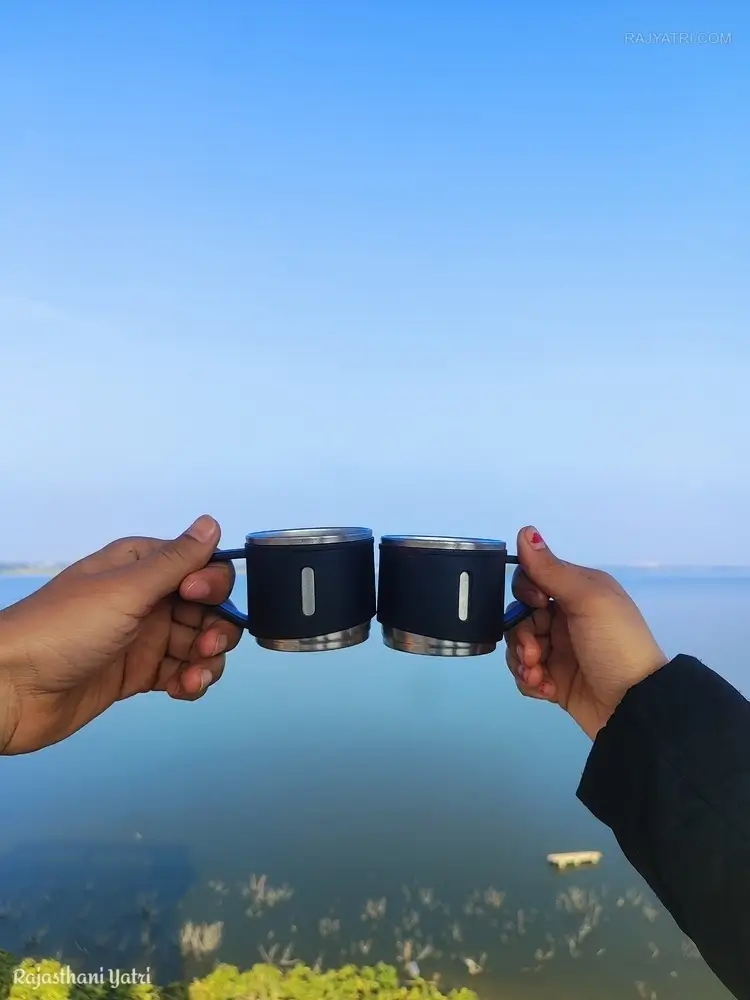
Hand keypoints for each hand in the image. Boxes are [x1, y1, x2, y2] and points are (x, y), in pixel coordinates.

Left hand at [0, 515, 241, 754]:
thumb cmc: (61, 630)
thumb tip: (211, 523)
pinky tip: (182, 689)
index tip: (195, 598)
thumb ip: (175, 561)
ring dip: (208, 660)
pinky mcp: (138, 674)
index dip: (210, 583)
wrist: (11, 691)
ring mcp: (142, 638)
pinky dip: (190, 682)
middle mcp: (146, 598)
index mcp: (140, 567)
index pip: (200, 566)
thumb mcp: (124, 589)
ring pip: (199, 644)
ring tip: (193, 677)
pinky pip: (181, 673)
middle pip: (207, 609)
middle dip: (216, 627)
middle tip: (203, 647)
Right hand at [505, 526, 668, 739]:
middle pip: (520, 615)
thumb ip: (551, 569)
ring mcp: (559, 650)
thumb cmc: (615, 644)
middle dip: (521, 635)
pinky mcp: (554, 680)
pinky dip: (529, 682)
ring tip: (540, 677)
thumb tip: (525, 530)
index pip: (533, 579)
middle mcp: (566, 617)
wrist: (635, 707)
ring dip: (522, 661)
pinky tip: (546, 690)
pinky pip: (524, 673)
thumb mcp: (588, 600)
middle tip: (535, 653)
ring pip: (517, 646)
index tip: (537, 604)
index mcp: (578, 592)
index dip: (526, 592)